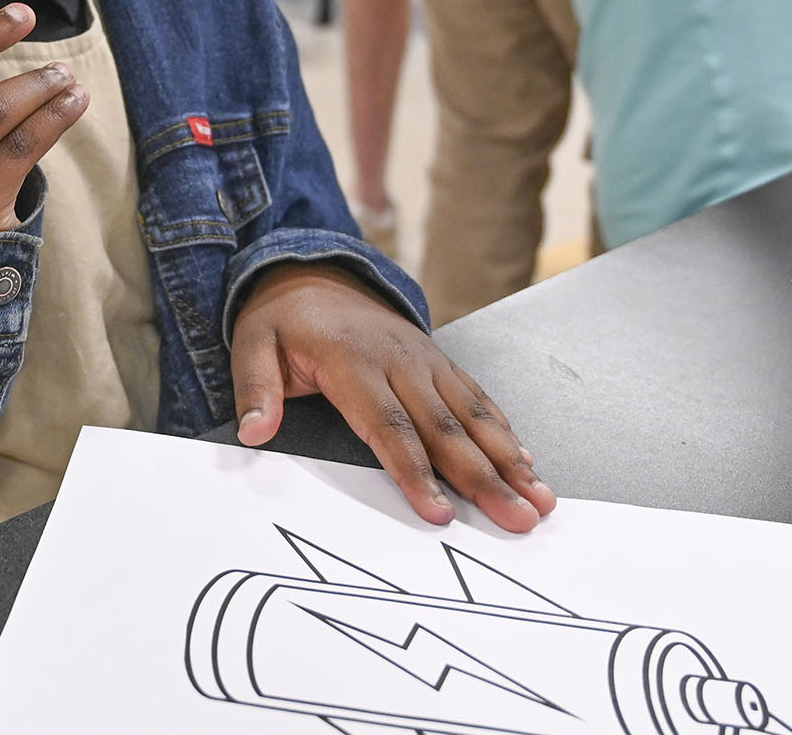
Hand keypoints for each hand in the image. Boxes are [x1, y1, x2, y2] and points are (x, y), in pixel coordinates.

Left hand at [231, 263, 554, 531]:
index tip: (439, 512)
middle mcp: (400, 360)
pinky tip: (527, 462)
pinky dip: (505, 431)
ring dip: (510, 459)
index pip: (388, 425)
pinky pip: (477, 397)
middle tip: (517, 519)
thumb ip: (254, 388)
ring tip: (539, 499)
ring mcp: (426, 359)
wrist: (314, 272)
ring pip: (473, 414)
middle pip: (446, 428)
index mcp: (353, 361)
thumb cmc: (285, 319)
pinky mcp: (440, 361)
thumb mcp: (252, 343)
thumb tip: (254, 431)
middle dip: (485, 478)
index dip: (415, 472)